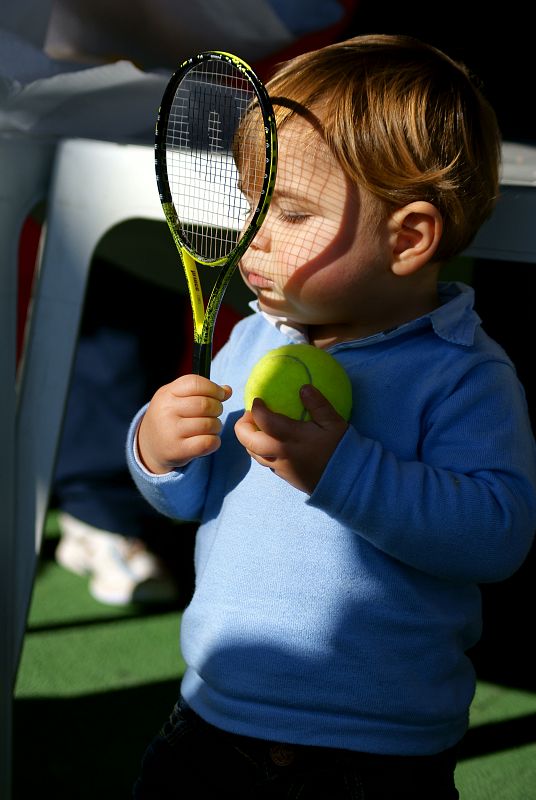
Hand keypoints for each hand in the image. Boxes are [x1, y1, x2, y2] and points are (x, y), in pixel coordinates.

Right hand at [137, 374, 231, 473]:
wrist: (149, 446)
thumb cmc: (169, 417)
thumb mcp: (177, 398)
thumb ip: (201, 391)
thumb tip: (227, 390)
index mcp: (166, 394)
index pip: (195, 383)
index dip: (214, 388)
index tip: (220, 394)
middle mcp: (166, 411)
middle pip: (205, 404)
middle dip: (217, 408)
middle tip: (215, 413)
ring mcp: (171, 431)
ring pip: (209, 424)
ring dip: (217, 425)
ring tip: (210, 427)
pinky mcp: (178, 450)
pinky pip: (208, 442)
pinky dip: (214, 441)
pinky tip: (209, 439)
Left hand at [234, 384, 348, 493]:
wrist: (347, 482)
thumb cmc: (341, 449)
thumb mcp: (333, 423)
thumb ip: (317, 404)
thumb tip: (303, 388)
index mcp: (290, 437)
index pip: (262, 420)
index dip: (256, 408)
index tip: (259, 400)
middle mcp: (279, 453)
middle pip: (247, 440)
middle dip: (242, 426)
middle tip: (251, 415)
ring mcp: (280, 467)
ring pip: (253, 454)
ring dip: (250, 439)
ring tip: (260, 428)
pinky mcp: (284, 476)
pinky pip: (264, 462)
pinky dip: (261, 450)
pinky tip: (274, 443)